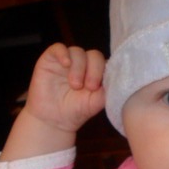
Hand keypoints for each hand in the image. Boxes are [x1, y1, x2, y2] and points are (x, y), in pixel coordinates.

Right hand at [0, 44, 105, 160]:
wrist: (53, 120)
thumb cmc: (76, 111)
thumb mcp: (95, 103)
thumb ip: (107, 91)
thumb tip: (117, 80)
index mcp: (97, 72)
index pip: (105, 63)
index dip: (105, 72)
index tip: (100, 87)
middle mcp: (83, 64)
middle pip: (94, 55)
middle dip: (94, 70)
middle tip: (90, 87)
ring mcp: (68, 60)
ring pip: (78, 52)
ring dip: (79, 68)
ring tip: (75, 85)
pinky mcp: (51, 59)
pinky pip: (58, 48)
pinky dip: (63, 54)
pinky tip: (66, 64)